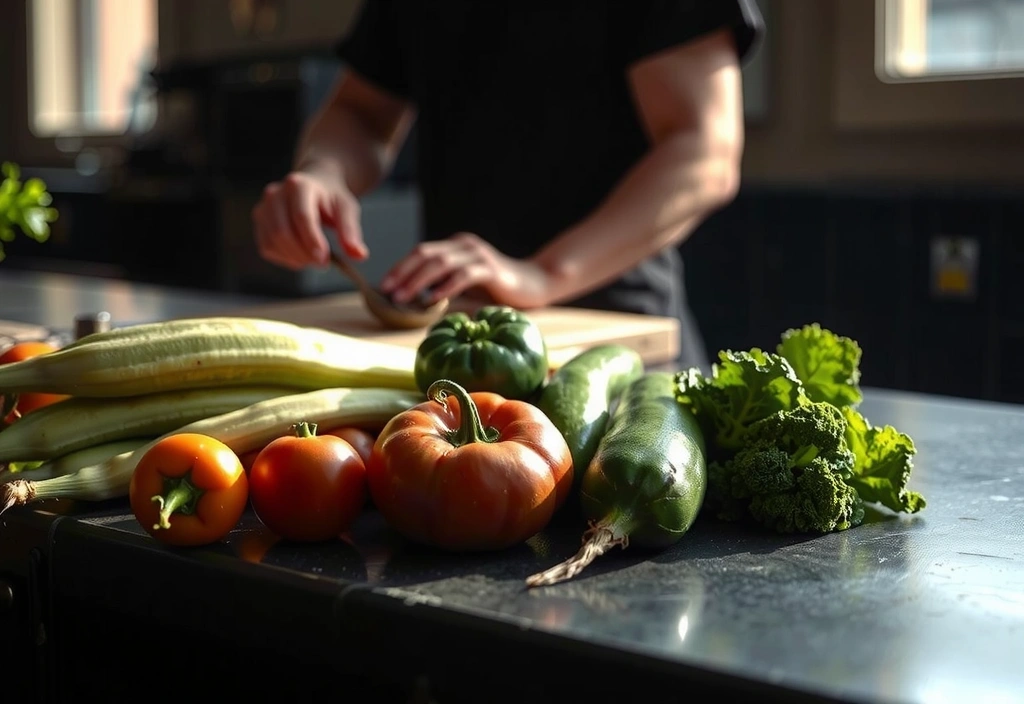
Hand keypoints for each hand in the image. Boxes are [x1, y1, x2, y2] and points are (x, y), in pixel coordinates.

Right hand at [252, 170, 366, 269]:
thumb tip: (359, 255)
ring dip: (295, 258)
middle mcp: (275, 193)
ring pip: (273, 242)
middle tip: (324, 263)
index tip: (324, 260)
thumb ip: (351, 231)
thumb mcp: (346, 209)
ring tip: (314, 258)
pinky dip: (285, 258)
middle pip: (283, 232)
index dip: (311, 241)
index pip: (302, 216)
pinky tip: (300, 255)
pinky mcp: (259, 222)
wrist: (313, 186)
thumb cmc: (330, 199)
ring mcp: (264, 207)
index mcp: (299, 185)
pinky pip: (267, 248)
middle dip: (304, 253)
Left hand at [379, 232, 554, 308]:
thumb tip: (412, 300)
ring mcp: (477, 255)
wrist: (535, 284)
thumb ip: (443, 287)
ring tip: (402, 297)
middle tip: (387, 291)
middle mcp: (464, 245)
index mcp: (456, 247)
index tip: (383, 286)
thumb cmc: (497, 290)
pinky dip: (445, 287)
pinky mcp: (490, 269)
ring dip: (417, 281)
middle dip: (403, 273)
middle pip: (426, 254)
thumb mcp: (465, 287)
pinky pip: (463, 276)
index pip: (421, 252)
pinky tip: (432, 300)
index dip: (400, 267)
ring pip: (441, 263)